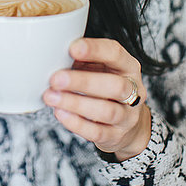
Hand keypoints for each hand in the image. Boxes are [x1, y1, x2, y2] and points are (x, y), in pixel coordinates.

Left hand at [43, 38, 150, 161]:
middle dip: (83, 81)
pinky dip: (76, 123)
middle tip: (56, 79)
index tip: (72, 48)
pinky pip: (97, 132)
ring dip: (75, 103)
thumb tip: (56, 54)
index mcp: (128, 66)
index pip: (116, 54)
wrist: (127, 123)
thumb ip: (83, 59)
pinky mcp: (116, 136)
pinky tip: (60, 113)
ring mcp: (127, 116)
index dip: (94, 50)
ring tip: (51, 97)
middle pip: (115, 86)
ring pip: (106, 111)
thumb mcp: (100, 67)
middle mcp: (133, 91)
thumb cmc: (106, 86)